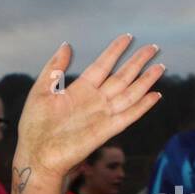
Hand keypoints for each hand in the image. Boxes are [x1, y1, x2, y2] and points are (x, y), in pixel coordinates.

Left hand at [16, 35, 164, 178]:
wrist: (37, 156)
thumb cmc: (34, 127)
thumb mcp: (41, 92)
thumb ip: (54, 69)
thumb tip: (66, 45)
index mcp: (79, 90)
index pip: (102, 65)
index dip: (115, 51)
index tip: (127, 37)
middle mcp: (94, 100)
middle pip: (121, 77)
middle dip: (137, 62)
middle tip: (153, 47)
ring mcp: (102, 115)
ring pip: (129, 93)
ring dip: (145, 81)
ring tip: (160, 67)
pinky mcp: (106, 130)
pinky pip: (128, 116)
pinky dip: (142, 106)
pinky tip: (155, 95)